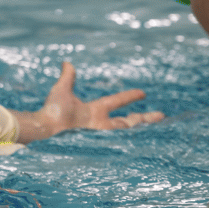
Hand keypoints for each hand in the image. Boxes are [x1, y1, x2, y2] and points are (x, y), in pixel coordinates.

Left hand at [18, 62, 163, 141]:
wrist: (46, 128)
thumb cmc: (52, 111)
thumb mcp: (62, 91)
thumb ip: (67, 78)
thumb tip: (66, 63)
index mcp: (94, 112)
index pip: (116, 103)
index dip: (129, 97)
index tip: (143, 93)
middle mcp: (100, 125)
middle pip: (128, 121)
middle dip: (145, 119)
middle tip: (162, 116)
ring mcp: (101, 135)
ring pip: (127, 133)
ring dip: (143, 130)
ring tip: (162, 126)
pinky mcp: (100, 144)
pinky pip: (120, 144)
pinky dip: (133, 144)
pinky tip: (148, 142)